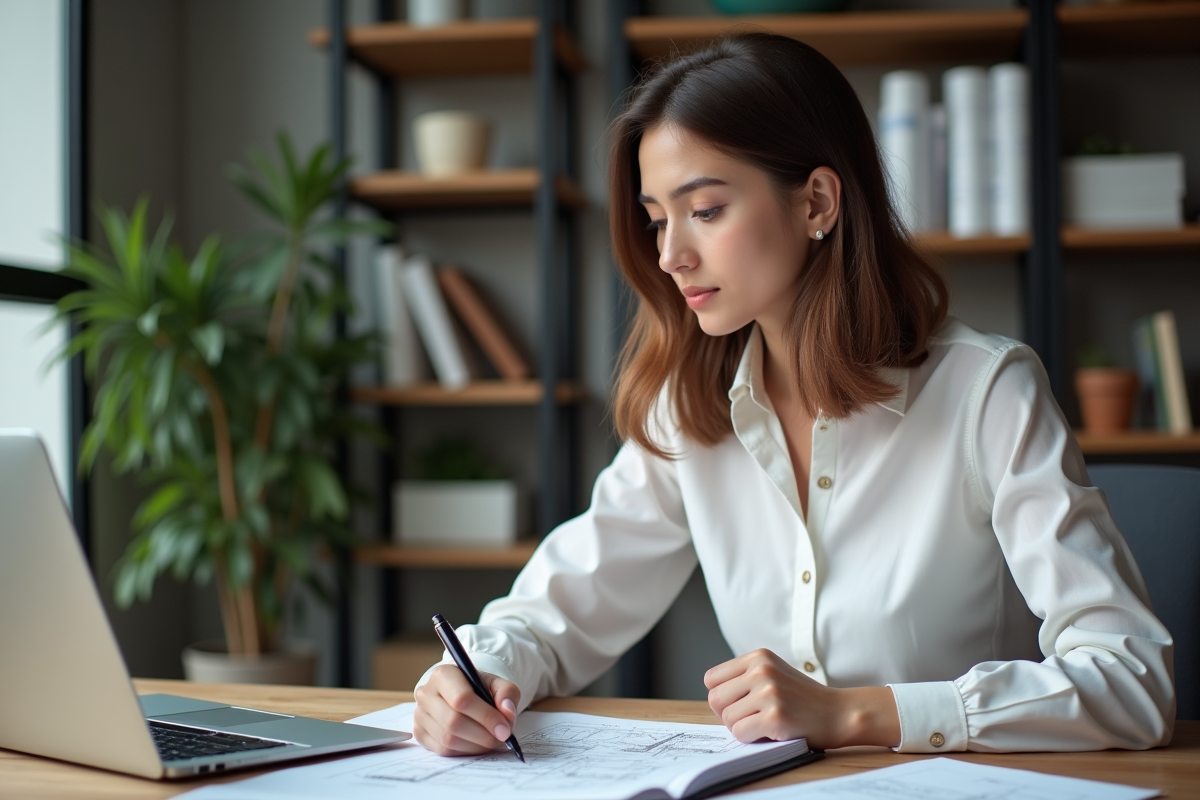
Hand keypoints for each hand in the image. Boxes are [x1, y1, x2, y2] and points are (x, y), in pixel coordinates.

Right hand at [413, 665, 521, 755]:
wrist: (462, 694)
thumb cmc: (479, 688)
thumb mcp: (497, 684)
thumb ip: (507, 694)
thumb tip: (507, 711)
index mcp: (443, 674)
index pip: (462, 699)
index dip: (486, 717)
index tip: (504, 729)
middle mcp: (426, 693)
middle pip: (453, 721)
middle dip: (482, 735)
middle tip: (501, 739)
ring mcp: (420, 714)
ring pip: (447, 739)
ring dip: (475, 745)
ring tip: (491, 741)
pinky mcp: (419, 732)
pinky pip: (442, 749)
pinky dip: (464, 751)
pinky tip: (476, 744)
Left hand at [704, 648, 899, 749]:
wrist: (840, 712)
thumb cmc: (804, 698)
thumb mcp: (774, 673)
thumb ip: (745, 678)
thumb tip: (713, 697)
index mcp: (759, 657)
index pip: (712, 679)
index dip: (721, 697)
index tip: (738, 705)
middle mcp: (762, 670)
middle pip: (715, 699)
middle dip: (727, 715)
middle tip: (748, 720)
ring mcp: (769, 692)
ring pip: (727, 719)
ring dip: (742, 729)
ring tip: (763, 725)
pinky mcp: (775, 716)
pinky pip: (740, 734)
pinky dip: (750, 739)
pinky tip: (770, 733)